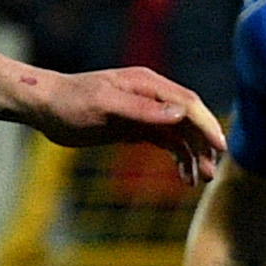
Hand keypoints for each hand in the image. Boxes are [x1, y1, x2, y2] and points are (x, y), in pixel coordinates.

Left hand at [29, 68, 225, 181]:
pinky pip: (167, 142)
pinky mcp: (136, 128)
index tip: (219, 148)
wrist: (46, 107)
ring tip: (198, 181)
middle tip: (209, 174)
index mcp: (148, 85)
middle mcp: (152, 97)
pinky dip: (178, 157)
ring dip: (193, 155)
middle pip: (190, 119)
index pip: (188, 103)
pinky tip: (183, 176)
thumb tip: (180, 113)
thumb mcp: (104, 105)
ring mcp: (146, 113)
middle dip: (204, 145)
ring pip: (181, 133)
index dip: (207, 125)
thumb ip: (142, 110)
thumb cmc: (70, 103)